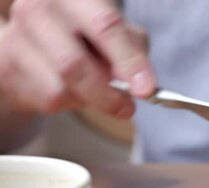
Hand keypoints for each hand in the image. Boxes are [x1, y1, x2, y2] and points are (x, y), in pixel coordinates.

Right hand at [0, 0, 154, 118]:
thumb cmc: (85, 35)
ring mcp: (16, 37)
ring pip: (61, 88)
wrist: (35, 43)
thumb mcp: (116, 33)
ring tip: (95, 91)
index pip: (106, 26)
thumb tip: (136, 81)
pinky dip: (69, 104)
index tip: (146, 89)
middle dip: (107, 94)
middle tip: (128, 107)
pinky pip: (47, 99)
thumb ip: (131, 50)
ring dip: (89, 100)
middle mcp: (37, 9)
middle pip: (74, 63)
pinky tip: (70, 90)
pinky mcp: (5, 67)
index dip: (129, 60)